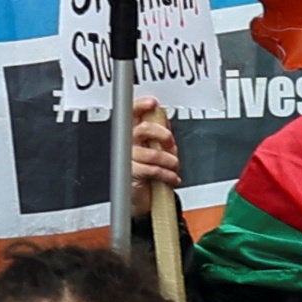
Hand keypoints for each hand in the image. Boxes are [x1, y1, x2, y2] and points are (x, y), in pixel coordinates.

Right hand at [129, 96, 181, 213]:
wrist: (142, 197)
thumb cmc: (148, 170)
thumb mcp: (155, 146)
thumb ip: (158, 129)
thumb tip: (163, 115)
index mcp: (132, 131)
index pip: (131, 113)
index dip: (140, 106)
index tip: (152, 104)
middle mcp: (127, 142)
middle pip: (144, 129)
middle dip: (164, 136)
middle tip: (171, 144)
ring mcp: (128, 157)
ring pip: (153, 153)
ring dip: (170, 161)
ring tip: (174, 166)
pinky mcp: (130, 173)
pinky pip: (154, 170)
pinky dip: (168, 174)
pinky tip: (172, 177)